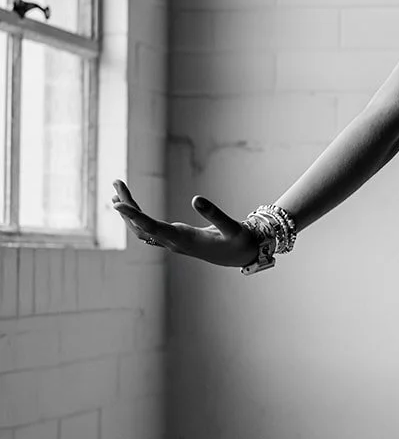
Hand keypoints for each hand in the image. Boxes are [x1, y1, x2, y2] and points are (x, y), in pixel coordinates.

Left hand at [111, 180, 259, 268]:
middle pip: (140, 227)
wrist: (241, 256)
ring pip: (142, 230)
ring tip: (118, 190)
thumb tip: (196, 198)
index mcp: (184, 240)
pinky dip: (137, 216)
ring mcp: (172, 242)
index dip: (133, 216)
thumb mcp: (232, 227)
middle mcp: (174, 243)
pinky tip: (132, 206)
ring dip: (129, 212)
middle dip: (126, 208)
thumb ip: (215, 214)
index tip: (118, 204)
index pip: (151, 228)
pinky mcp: (175, 240)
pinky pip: (149, 230)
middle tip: (116, 183)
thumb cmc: (238, 242)